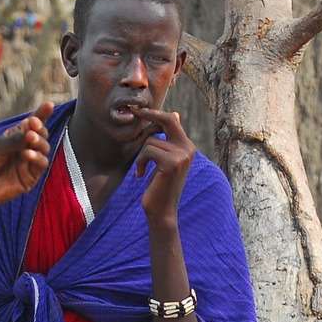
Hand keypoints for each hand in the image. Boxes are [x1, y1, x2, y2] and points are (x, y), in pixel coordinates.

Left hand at [0, 103, 50, 211]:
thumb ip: (15, 139)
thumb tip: (33, 132)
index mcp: (15, 137)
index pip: (32, 125)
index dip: (42, 114)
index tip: (49, 105)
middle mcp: (24, 148)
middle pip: (41, 135)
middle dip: (40, 128)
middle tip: (33, 125)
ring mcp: (28, 163)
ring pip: (44, 149)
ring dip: (39, 142)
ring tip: (30, 138)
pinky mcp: (30, 178)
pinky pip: (41, 165)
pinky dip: (37, 157)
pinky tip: (27, 153)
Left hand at [134, 106, 194, 225]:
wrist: (162, 211)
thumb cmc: (159, 186)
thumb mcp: (164, 160)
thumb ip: (168, 140)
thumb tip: (175, 113)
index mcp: (187, 147)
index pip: (172, 120)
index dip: (155, 113)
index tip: (138, 110)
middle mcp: (188, 149)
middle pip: (168, 120)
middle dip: (149, 114)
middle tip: (133, 111)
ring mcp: (182, 155)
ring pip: (151, 140)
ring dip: (141, 155)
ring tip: (141, 169)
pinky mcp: (172, 163)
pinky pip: (148, 151)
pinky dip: (140, 162)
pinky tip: (140, 175)